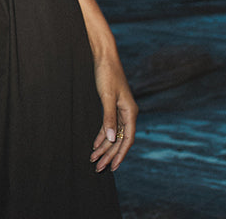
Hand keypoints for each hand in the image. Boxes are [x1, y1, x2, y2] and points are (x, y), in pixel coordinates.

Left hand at [90, 55, 136, 171]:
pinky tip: (95, 144)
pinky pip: (108, 125)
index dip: (119, 155)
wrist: (104, 57)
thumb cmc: (107, 74)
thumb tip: (110, 140)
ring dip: (104, 147)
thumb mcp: (106, 96)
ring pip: (113, 134)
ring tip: (94, 160)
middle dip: (109, 155)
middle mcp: (128, 113)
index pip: (126, 140)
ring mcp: (120, 110)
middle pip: (119, 140)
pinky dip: (101, 135)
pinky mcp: (112, 106)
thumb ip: (109, 118)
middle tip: (98, 168)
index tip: (112, 168)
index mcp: (130, 112)